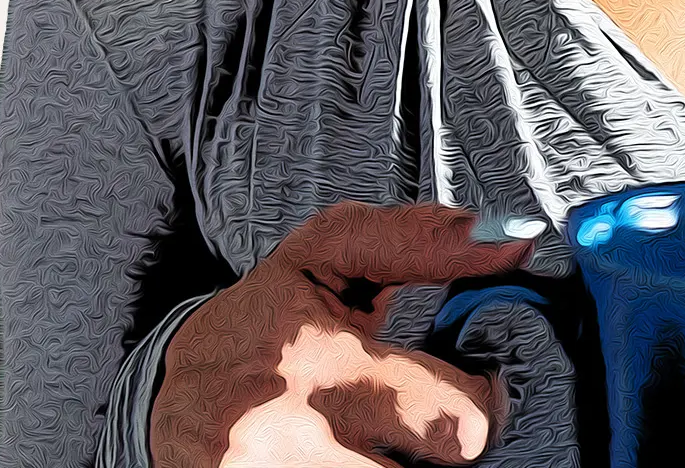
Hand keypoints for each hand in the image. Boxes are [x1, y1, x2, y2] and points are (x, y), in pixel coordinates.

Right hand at [149, 200, 541, 467]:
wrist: (171, 392)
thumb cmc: (265, 319)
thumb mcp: (330, 254)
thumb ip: (422, 241)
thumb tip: (514, 238)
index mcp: (326, 359)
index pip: (453, 413)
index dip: (486, 400)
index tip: (480, 383)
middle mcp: (301, 438)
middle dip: (450, 447)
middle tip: (437, 425)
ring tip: (382, 442)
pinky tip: (349, 458)